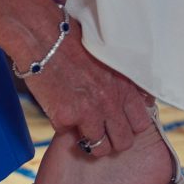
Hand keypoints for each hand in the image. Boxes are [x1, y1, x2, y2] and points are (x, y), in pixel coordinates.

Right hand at [15, 18, 153, 156]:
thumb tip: (142, 97)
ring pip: (99, 147)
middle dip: (113, 140)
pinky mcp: (66, 117)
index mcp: (124, 86)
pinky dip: (63, 126)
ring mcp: (89, 112)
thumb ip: (126, 80)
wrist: (41, 36)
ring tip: (81, 130)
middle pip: (123, 141)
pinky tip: (59, 110)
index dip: (130, 126)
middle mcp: (111, 102)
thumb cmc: (73, 41)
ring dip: (90, 142)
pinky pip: (67, 135)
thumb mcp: (110, 58)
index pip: (142, 123)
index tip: (119, 122)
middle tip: (101, 132)